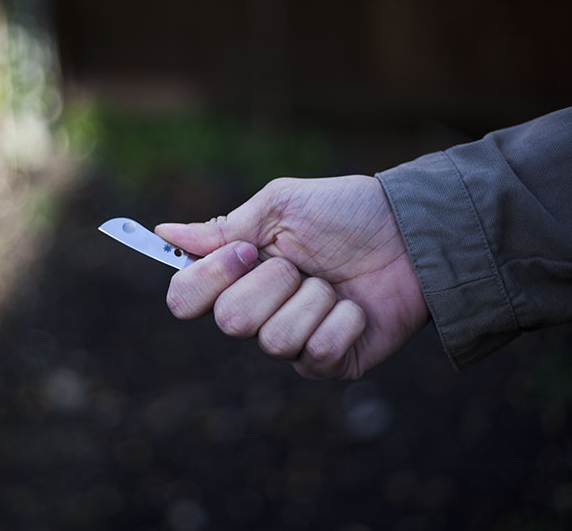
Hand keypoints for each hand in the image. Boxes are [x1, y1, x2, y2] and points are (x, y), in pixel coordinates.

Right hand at [156, 176, 429, 379]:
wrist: (409, 230)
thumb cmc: (344, 213)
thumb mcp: (280, 208)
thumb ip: (224, 229)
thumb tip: (163, 233)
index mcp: (237, 274)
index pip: (183, 299)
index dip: (208, 279)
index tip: (246, 252)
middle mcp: (257, 312)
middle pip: (230, 322)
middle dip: (273, 283)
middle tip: (302, 264)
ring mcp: (293, 341)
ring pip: (274, 340)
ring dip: (312, 300)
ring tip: (334, 284)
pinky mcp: (329, 363)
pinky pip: (318, 353)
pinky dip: (343, 321)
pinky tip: (357, 306)